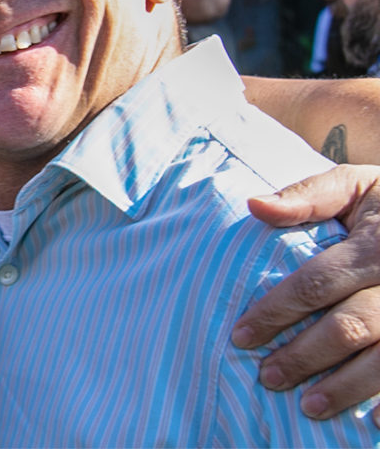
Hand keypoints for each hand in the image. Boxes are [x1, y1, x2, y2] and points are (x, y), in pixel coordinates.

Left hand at [233, 164, 379, 423]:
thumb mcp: (357, 185)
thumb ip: (309, 196)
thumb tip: (254, 206)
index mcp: (376, 244)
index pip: (317, 283)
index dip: (277, 311)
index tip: (242, 336)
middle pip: (350, 327)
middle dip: (306, 356)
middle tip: (269, 377)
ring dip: (347, 387)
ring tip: (309, 406)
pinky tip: (373, 422)